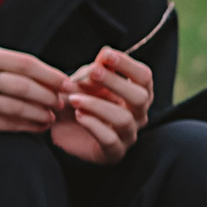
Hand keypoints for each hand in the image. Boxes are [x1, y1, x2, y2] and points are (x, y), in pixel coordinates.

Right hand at [0, 45, 68, 145]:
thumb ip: (18, 69)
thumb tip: (61, 79)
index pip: (25, 63)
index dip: (52, 75)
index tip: (69, 84)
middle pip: (22, 85)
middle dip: (48, 95)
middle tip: (63, 103)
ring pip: (16, 106)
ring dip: (41, 113)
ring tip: (53, 116)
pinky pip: (6, 124)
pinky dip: (28, 126)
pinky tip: (40, 126)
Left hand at [50, 47, 153, 165]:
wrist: (62, 132)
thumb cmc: (80, 102)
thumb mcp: (84, 82)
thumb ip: (96, 69)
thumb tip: (105, 54)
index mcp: (137, 93)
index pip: (144, 76)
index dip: (128, 64)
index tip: (106, 55)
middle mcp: (139, 114)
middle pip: (140, 97)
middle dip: (115, 82)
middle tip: (92, 72)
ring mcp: (128, 134)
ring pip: (123, 119)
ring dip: (97, 105)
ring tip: (74, 99)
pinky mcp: (113, 152)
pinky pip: (110, 139)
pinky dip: (93, 125)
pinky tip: (78, 115)